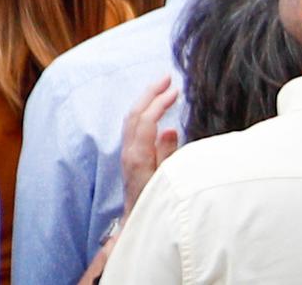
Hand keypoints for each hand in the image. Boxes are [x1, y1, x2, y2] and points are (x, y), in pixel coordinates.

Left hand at [117, 77, 181, 202]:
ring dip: (146, 100)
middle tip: (166, 78)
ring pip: (132, 118)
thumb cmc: (156, 206)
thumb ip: (168, 156)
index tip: (174, 89)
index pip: (145, 120)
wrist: (138, 223)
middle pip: (135, 113)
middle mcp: (129, 151)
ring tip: (162, 87)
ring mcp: (127, 153)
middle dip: (150, 93)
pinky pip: (133, 126)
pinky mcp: (130, 156)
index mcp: (138, 156)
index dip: (159, 102)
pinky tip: (154, 109)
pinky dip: (144, 111)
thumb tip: (169, 129)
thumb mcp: (168, 183)